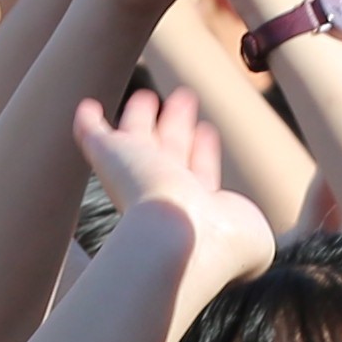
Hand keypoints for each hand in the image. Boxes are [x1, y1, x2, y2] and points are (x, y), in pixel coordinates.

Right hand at [71, 86, 275, 295]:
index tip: (207, 131)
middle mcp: (165, 191)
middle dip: (177, 125)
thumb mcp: (254, 240)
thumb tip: (241, 226)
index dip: (203, 153)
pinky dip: (88, 123)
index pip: (198, 174)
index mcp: (195, 208)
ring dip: (142, 115)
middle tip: (182, 98)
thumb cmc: (221, 245)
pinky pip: (94, 135)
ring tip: (148, 96)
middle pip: (168, 151)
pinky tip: (87, 108)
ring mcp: (136, 173)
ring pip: (137, 136)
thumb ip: (249, 229)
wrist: (179, 238)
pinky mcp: (109, 157)